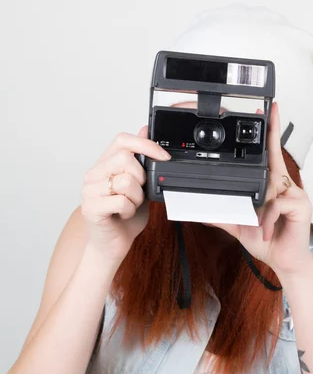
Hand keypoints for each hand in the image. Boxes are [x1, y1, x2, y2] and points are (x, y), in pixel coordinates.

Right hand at [81, 127, 170, 261]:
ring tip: (130, 206)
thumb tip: (146, 129)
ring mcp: (89, 190)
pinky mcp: (91, 208)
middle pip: (126, 159)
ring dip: (136, 198)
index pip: (122, 140)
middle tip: (138, 193)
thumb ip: (142, 160)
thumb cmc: (125, 215)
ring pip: (126, 181)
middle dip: (142, 178)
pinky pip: (121, 201)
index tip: (163, 157)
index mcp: (104, 164)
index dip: (145, 144)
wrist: (113, 244)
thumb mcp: (139, 184)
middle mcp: (94, 174)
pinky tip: (123, 214)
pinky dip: (129, 210)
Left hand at [211, 103, 312, 275]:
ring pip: (271, 184)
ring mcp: (295, 194)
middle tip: (270, 109)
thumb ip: (222, 215)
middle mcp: (285, 186)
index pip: (270, 154)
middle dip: (273, 134)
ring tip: (257, 223)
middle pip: (274, 159)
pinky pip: (276, 204)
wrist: (284, 262)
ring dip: (259, 205)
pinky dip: (266, 219)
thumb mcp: (239, 226)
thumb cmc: (267, 241)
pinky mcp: (301, 206)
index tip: (269, 109)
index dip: (270, 132)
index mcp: (272, 187)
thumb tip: (200, 209)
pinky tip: (265, 230)